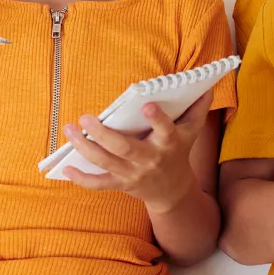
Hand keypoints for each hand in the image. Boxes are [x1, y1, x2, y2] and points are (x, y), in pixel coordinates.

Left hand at [62, 91, 213, 212]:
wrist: (173, 190)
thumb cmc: (179, 151)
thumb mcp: (192, 130)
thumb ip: (198, 107)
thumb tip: (208, 84)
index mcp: (169, 143)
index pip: (165, 131)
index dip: (157, 119)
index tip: (146, 105)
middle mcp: (150, 160)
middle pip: (124, 149)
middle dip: (103, 134)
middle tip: (85, 118)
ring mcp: (133, 174)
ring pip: (106, 163)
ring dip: (84, 148)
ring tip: (69, 129)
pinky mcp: (121, 184)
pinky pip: (98, 184)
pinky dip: (81, 179)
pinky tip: (65, 166)